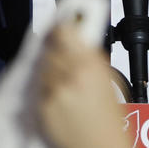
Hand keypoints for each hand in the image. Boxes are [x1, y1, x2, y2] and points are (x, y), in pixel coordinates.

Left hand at [38, 25, 129, 147]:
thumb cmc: (109, 121)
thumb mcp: (109, 80)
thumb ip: (90, 57)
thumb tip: (76, 38)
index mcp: (91, 64)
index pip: (64, 31)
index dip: (60, 28)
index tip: (60, 27)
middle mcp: (71, 75)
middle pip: (50, 48)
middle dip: (54, 51)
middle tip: (61, 55)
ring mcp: (55, 91)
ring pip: (42, 67)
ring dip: (48, 69)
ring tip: (63, 82)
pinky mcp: (43, 106)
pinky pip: (38, 88)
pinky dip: (45, 89)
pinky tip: (59, 97)